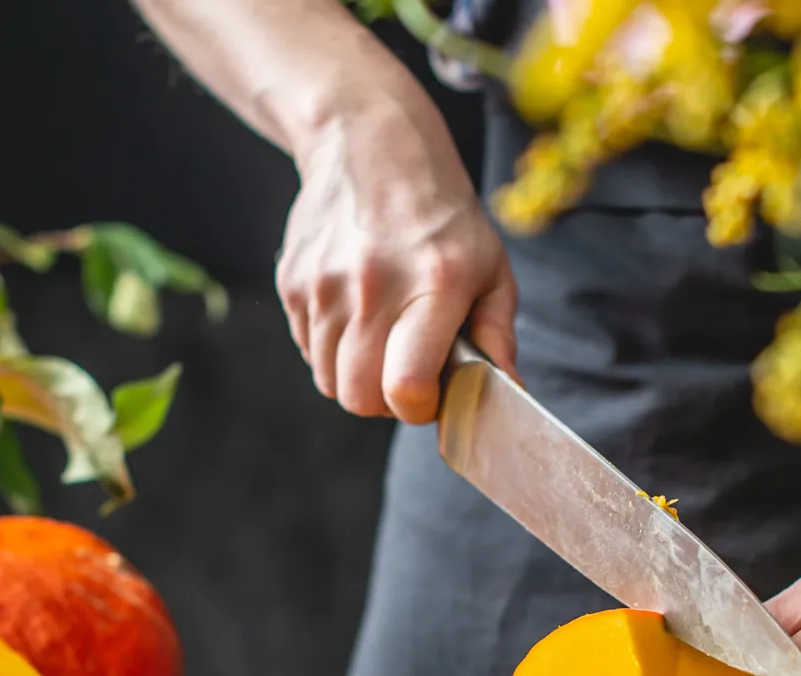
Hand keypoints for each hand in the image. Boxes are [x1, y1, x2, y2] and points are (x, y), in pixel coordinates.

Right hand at [280, 105, 517, 422]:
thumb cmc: (440, 212)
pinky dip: (332, 349)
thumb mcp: (489, 265)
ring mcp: (324, 285)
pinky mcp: (292, 283)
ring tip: (383, 340)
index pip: (406, 386)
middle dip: (385, 401)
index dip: (418, 407)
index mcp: (434, 282)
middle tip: (407, 372)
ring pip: (329, 381)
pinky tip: (357, 314)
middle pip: (358, 397)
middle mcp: (372, 285)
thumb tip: (507, 390)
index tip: (431, 393)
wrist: (369, 143)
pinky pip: (309, 351)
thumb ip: (497, 334)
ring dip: (357, 376)